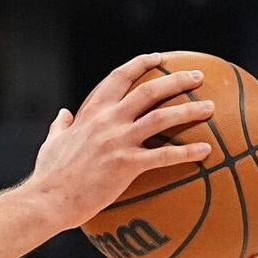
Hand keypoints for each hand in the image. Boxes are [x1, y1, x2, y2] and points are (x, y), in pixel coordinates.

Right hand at [26, 54, 216, 229]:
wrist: (46, 200)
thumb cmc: (48, 176)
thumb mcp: (51, 143)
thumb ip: (60, 126)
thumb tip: (63, 113)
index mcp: (91, 113)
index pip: (118, 78)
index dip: (140, 64)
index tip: (158, 57)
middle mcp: (107, 121)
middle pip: (149, 91)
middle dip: (177, 79)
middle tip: (198, 76)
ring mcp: (118, 141)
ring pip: (162, 117)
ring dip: (190, 110)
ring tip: (211, 108)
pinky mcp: (126, 164)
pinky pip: (164, 155)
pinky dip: (188, 152)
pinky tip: (207, 150)